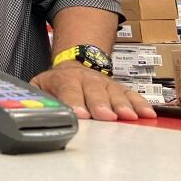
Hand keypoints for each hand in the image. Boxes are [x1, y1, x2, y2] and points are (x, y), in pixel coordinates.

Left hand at [30, 61, 156, 120]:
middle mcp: (86, 80)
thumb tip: (33, 108)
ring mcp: (104, 83)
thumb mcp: (40, 85)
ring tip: (128, 116)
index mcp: (64, 79)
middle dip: (100, 104)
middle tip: (105, 116)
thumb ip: (37, 96)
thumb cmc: (57, 83)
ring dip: (122, 104)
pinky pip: (131, 94)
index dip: (74, 102)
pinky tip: (147, 114)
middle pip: (93, 92)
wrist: (74, 64)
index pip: (68, 91)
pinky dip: (140, 103)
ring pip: (114, 92)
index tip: (81, 114)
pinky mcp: (119, 87)